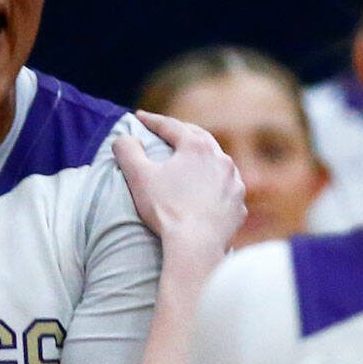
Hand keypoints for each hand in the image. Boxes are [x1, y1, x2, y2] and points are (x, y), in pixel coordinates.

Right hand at [114, 110, 244, 275]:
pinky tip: (208, 193)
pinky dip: (215, 187)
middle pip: (199, 139)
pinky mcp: (238, 206)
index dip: (152, 121)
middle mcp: (221, 158)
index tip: (139, 117)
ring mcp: (234, 182)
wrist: (196, 246)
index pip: (171, 126)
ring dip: (204, 160)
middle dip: (182, 134)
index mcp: (196, 146)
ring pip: (217, 164)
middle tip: (168, 133)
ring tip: (192, 164)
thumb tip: (123, 137)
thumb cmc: (166, 210)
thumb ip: (127, 151)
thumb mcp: (138, 177)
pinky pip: (225, 190)